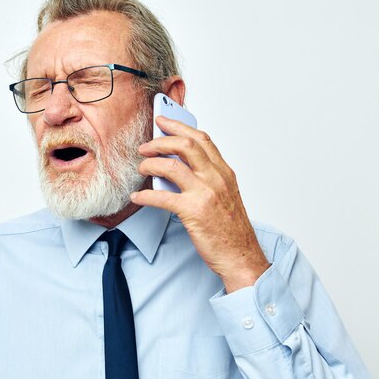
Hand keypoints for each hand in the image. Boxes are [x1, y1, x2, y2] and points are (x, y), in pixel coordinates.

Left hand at [130, 116, 269, 292]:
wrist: (241, 256)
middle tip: (145, 147)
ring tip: (142, 168)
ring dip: (150, 164)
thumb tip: (174, 165)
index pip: (202, 139)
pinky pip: (162, 197)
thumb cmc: (231, 229)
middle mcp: (216, 178)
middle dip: (160, 141)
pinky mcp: (193, 211)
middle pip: (185, 145)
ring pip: (171, 166)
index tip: (163, 121)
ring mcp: (205, 193)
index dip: (179, 127)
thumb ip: (205, 177)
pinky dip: (145, 195)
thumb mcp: (224, 194)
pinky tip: (138, 196)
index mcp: (224, 172)